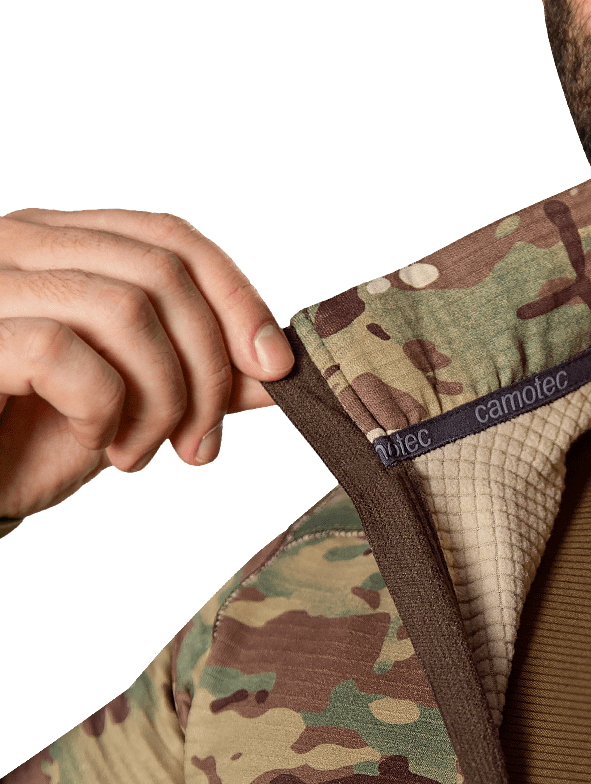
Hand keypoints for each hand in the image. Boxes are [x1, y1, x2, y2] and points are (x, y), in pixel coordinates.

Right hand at [0, 208, 294, 520]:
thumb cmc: (34, 436)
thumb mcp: (138, 403)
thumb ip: (203, 377)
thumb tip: (279, 368)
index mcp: (66, 244)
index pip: (173, 239)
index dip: (239, 301)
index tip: (277, 368)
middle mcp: (23, 244)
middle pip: (163, 274)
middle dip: (208, 369)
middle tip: (201, 443)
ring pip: (125, 310)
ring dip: (160, 400)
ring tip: (141, 452)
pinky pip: (63, 353)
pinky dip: (102, 410)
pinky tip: (94, 442)